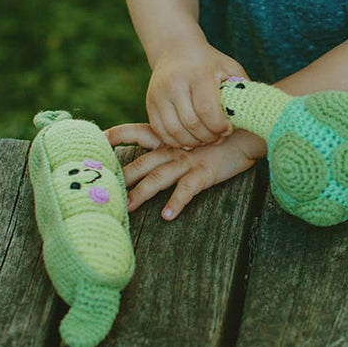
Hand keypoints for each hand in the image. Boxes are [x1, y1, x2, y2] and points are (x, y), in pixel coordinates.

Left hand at [106, 124, 265, 220]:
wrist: (249, 132)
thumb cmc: (219, 137)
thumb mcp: (192, 136)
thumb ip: (173, 140)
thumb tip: (155, 151)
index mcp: (169, 138)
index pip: (137, 131)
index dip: (117, 134)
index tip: (98, 139)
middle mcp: (174, 148)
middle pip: (141, 162)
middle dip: (122, 176)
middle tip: (104, 189)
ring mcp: (188, 160)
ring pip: (158, 178)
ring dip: (142, 193)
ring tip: (128, 208)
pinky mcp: (204, 172)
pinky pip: (187, 189)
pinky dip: (177, 202)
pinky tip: (168, 215)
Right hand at [145, 41, 245, 148]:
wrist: (176, 50)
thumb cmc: (210, 63)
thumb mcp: (230, 68)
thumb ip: (242, 89)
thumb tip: (254, 112)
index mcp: (198, 74)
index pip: (207, 110)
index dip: (219, 127)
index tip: (228, 129)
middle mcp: (175, 84)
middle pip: (191, 124)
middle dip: (208, 137)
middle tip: (218, 137)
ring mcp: (159, 94)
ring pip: (175, 131)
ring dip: (193, 142)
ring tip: (205, 139)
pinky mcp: (150, 103)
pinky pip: (161, 132)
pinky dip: (176, 141)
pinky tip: (189, 139)